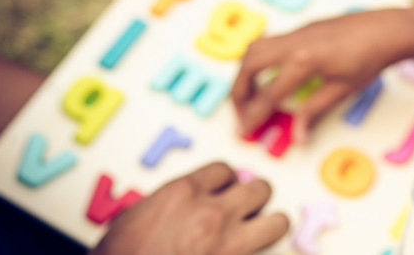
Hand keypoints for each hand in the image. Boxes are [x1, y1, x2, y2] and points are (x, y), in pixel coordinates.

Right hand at [90, 162, 288, 254]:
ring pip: (278, 221)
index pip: (225, 170)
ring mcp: (229, 244)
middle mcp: (212, 213)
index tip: (225, 190)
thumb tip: (184, 206)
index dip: (227, 181)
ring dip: (271, 226)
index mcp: (183, 193)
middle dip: (254, 200)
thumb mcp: (134, 219)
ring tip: (261, 233)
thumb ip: (170, 205)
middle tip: (246, 211)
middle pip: (260, 189)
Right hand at [231, 7, 413, 141]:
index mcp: (304, 61)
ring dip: (245, 72)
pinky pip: (269, 41)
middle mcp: (293, 43)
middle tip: (241, 113)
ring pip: (254, 48)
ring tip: (250, 96)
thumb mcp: (342, 90)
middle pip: (249, 65)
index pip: (268, 95)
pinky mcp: (301, 28)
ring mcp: (296, 32)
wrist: (387, 29)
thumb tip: (298, 137)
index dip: (253, 116)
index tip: (243, 131)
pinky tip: (267, 75)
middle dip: (239, 92)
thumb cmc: (370, 59)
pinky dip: (258, 59)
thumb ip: (314, 112)